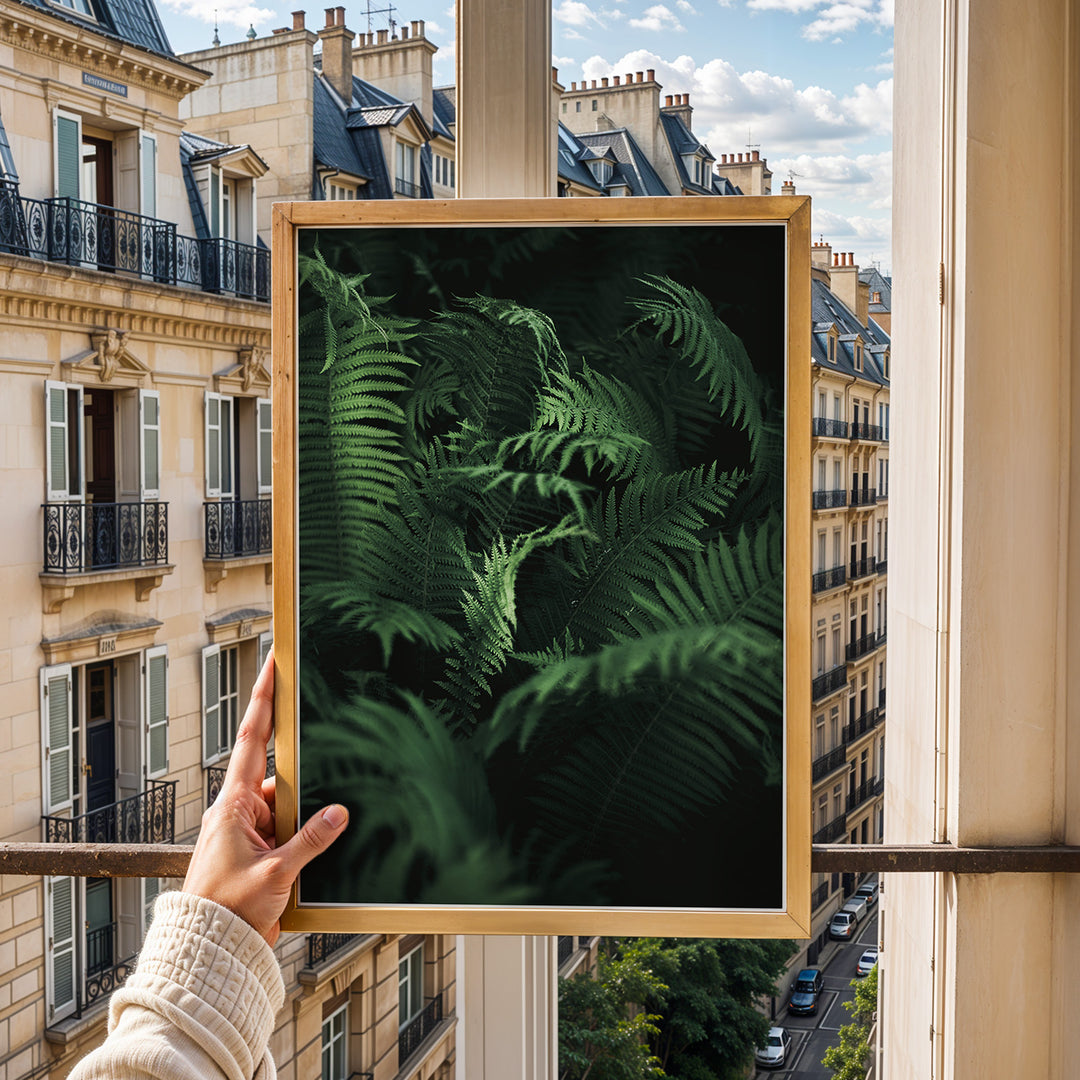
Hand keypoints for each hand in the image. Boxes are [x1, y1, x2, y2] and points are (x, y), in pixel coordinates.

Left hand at [182, 648, 347, 944]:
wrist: (208, 950)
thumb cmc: (227, 911)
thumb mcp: (275, 873)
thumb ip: (310, 840)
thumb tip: (339, 812)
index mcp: (233, 803)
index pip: (253, 738)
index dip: (265, 698)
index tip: (274, 663)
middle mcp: (237, 810)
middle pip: (279, 772)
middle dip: (305, 769)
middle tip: (327, 743)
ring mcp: (246, 830)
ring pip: (287, 804)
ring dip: (306, 814)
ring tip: (313, 837)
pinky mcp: (257, 851)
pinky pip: (288, 829)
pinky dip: (305, 834)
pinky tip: (318, 847)